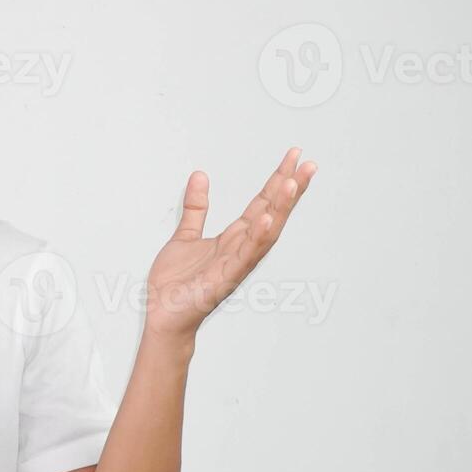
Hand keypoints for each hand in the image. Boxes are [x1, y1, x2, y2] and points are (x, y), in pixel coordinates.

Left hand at [144, 147, 317, 339]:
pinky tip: (267, 218)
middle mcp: (241, 249)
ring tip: (294, 182)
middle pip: (272, 213)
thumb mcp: (185, 235)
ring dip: (281, 208)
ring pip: (266, 232)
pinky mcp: (225, 278)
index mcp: (234, 238)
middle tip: (308, 163)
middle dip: (290, 189)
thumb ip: (196, 208)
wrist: (163, 315)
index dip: (277, 180)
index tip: (294, 157)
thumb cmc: (176, 284)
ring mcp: (236, 264)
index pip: (262, 203)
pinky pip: (245, 256)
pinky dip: (257, 238)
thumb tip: (200, 176)